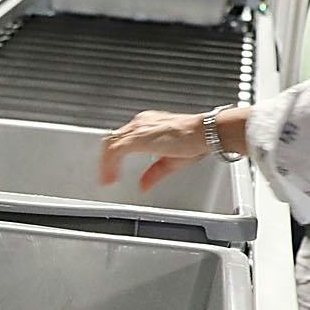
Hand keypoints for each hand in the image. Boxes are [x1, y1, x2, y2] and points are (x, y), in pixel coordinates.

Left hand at [100, 109, 221, 191]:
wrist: (203, 133)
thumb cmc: (194, 140)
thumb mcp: (170, 162)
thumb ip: (153, 174)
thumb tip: (144, 186)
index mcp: (147, 125)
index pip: (122, 138)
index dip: (113, 155)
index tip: (113, 170)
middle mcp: (141, 123)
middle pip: (113, 139)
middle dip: (106, 160)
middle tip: (107, 177)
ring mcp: (139, 128)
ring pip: (111, 144)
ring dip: (106, 164)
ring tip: (107, 180)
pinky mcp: (139, 136)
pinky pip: (116, 150)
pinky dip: (110, 164)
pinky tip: (112, 177)